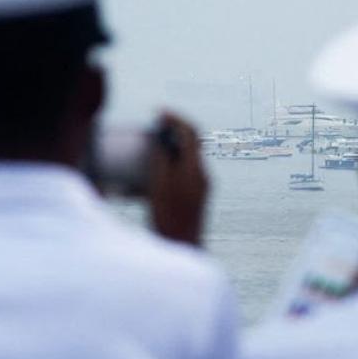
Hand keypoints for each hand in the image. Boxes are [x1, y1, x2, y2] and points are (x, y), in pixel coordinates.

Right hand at [147, 112, 209, 246]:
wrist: (183, 246)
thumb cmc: (167, 218)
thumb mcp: (158, 185)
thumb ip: (161, 159)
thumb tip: (161, 140)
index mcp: (195, 169)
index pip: (190, 133)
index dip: (175, 118)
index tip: (159, 112)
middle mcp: (204, 175)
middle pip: (192, 143)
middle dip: (174, 131)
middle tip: (154, 127)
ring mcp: (204, 185)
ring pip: (189, 156)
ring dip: (173, 147)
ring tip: (153, 146)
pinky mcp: (199, 195)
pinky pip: (187, 170)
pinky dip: (174, 162)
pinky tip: (159, 169)